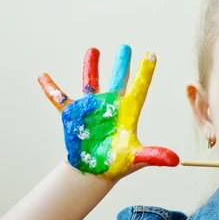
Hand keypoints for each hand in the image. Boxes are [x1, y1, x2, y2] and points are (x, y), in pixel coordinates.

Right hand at [38, 44, 178, 179]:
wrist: (94, 173)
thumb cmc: (118, 164)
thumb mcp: (136, 159)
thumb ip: (154, 155)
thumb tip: (175, 161)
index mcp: (127, 113)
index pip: (138, 88)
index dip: (145, 72)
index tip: (151, 54)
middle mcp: (110, 106)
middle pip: (118, 80)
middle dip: (122, 63)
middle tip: (125, 47)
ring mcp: (91, 109)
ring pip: (91, 82)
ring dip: (91, 67)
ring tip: (93, 50)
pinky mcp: (73, 115)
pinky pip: (59, 99)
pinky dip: (51, 89)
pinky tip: (43, 76)